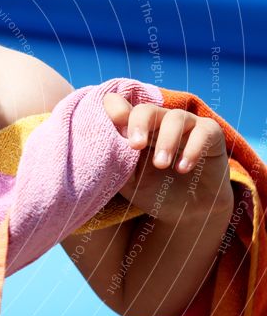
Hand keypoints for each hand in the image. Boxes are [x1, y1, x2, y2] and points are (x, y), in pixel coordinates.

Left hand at [102, 93, 233, 224]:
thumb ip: (116, 161)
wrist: (189, 211)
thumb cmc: (154, 191)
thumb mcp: (128, 180)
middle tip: (135, 146)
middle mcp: (158, 122)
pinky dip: (192, 149)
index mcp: (134, 129)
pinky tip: (183, 168)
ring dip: (166, 141)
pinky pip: (203, 132)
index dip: (114, 108)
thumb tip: (104, 145)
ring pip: (175, 117)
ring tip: (161, 164)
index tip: (114, 127)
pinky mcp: (210, 134)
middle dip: (138, 124)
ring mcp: (185, 125)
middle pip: (145, 109)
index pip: (118, 104)